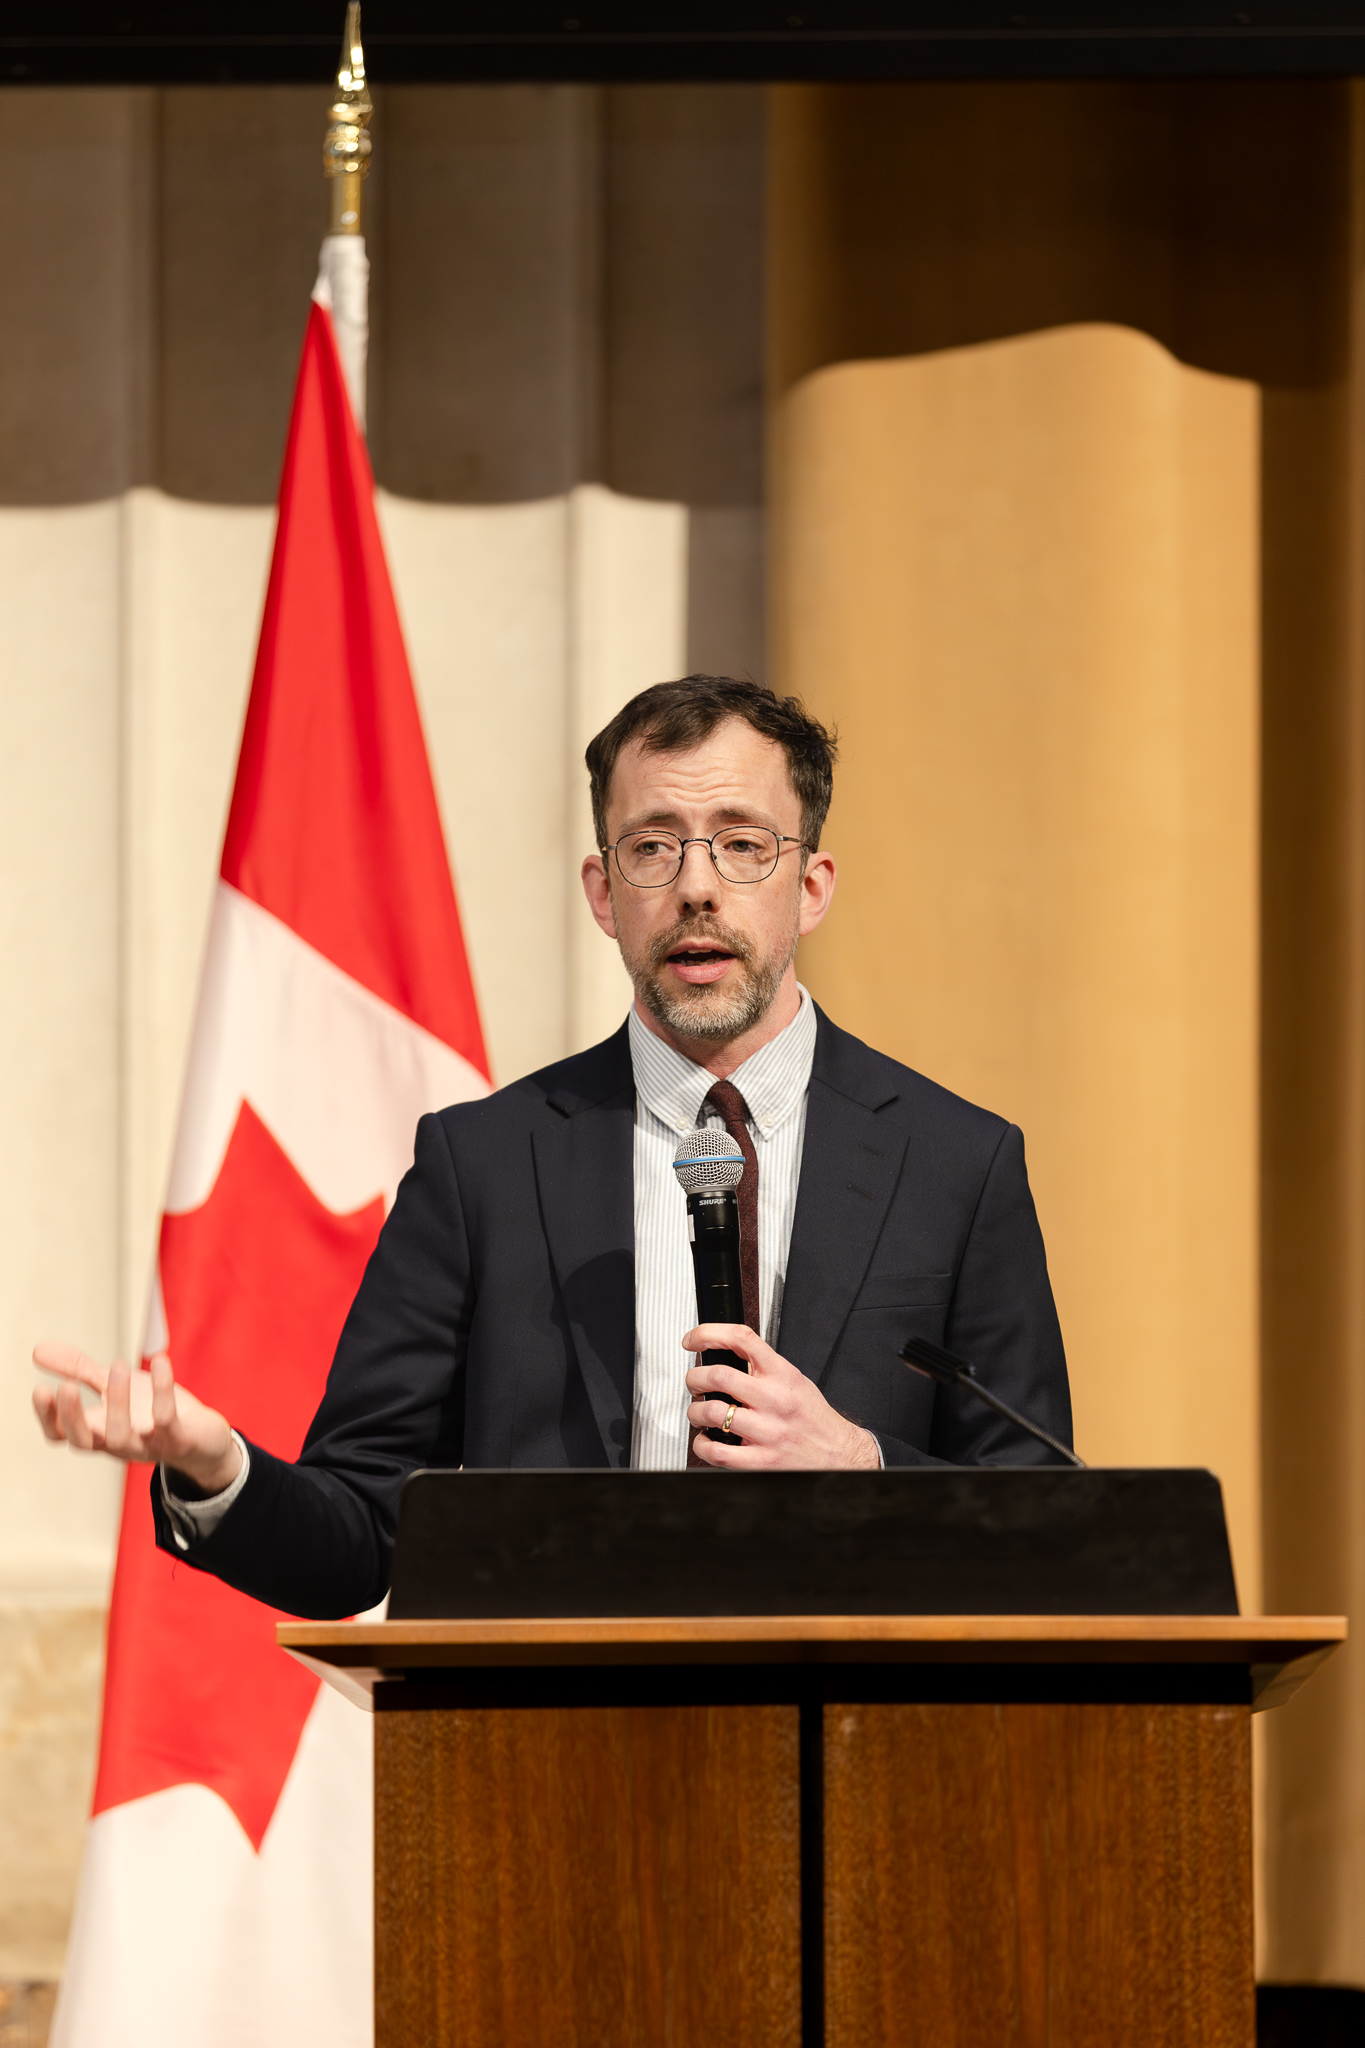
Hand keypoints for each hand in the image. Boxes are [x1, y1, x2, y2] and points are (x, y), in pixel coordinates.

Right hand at [32, 1342, 240, 1493]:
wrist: (204, 1441)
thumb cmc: (151, 1412)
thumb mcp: (114, 1387)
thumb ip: (80, 1371)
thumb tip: (38, 1350)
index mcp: (98, 1431)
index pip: (61, 1434)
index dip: (48, 1416)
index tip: (40, 1388)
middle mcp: (118, 1443)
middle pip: (83, 1442)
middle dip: (71, 1416)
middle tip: (65, 1386)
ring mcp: (147, 1445)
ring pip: (120, 1435)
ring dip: (117, 1401)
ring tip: (118, 1366)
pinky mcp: (178, 1440)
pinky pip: (166, 1419)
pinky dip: (162, 1389)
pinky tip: (160, 1360)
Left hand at [684, 1324, 881, 1469]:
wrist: (838, 1454)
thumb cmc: (813, 1418)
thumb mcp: (795, 1380)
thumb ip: (764, 1367)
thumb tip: (724, 1355)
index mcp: (782, 1374)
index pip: (741, 1338)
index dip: (708, 1333)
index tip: (693, 1340)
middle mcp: (774, 1400)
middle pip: (718, 1375)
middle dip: (695, 1378)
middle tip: (695, 1384)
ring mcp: (767, 1432)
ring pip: (713, 1413)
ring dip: (696, 1412)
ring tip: (700, 1414)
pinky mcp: (761, 1461)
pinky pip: (717, 1451)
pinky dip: (702, 1445)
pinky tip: (707, 1441)